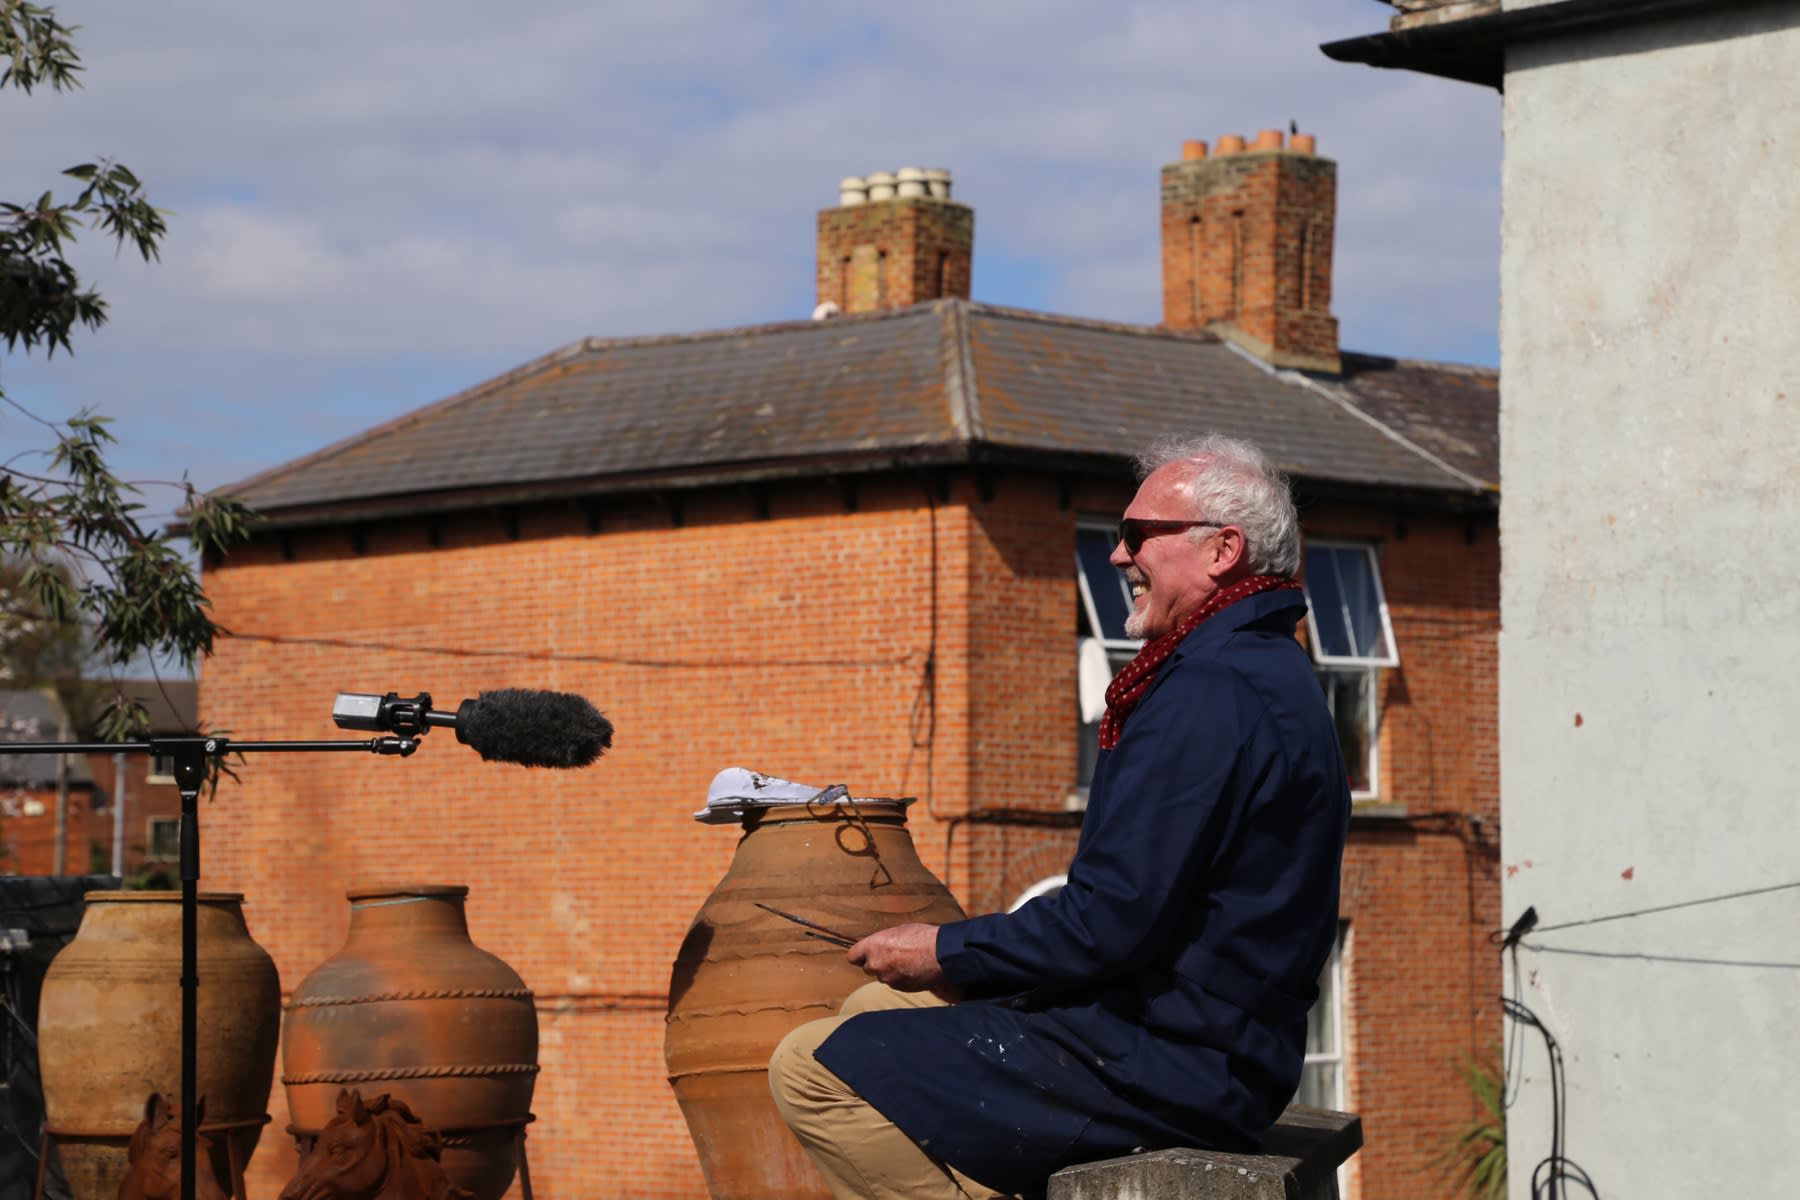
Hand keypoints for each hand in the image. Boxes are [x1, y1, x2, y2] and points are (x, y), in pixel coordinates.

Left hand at [847, 923, 961, 1000]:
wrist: (941, 955)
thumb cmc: (922, 937)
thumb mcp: (899, 930)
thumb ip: (884, 941)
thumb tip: (881, 945)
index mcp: (873, 947)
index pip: (853, 957)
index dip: (860, 955)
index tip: (865, 953)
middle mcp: (876, 965)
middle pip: (867, 968)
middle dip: (876, 963)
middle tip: (890, 956)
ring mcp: (887, 979)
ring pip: (882, 976)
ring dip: (889, 971)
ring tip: (905, 962)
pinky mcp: (899, 988)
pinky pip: (894, 983)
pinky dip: (900, 978)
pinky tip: (912, 970)